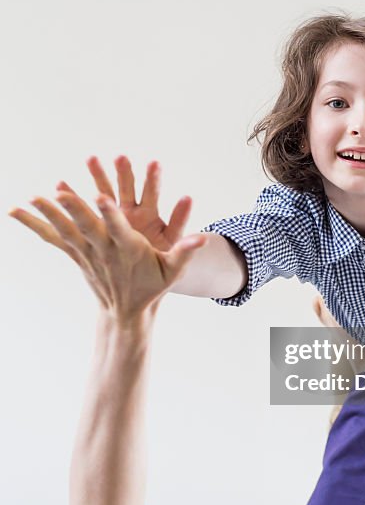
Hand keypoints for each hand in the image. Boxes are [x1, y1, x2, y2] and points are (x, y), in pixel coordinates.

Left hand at [9, 186, 205, 320]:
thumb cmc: (152, 286)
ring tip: (31, 198)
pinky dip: (38, 224)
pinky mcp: (77, 254)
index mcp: (128, 249)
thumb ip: (186, 251)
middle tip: (57, 193)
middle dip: (73, 208)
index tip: (101, 196)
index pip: (117, 228)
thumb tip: (203, 239)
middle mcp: (104, 249)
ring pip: (65, 230)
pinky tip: (19, 211)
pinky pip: (54, 237)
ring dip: (48, 214)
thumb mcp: (173, 270)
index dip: (109, 213)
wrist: (125, 311)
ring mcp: (87, 252)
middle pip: (86, 226)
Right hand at [72, 155, 192, 252]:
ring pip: (107, 192)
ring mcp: (116, 215)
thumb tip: (204, 240)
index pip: (152, 194)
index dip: (152, 180)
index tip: (154, 163)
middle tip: (121, 157)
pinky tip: (60, 183)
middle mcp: (133, 211)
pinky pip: (86, 208)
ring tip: (91, 159)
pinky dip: (74, 196)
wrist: (146, 273)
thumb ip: (186, 245)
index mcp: (151, 217)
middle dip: (125, 172)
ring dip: (99, 175)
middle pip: (128, 187)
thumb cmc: (162, 263)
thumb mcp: (175, 255)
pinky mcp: (102, 224)